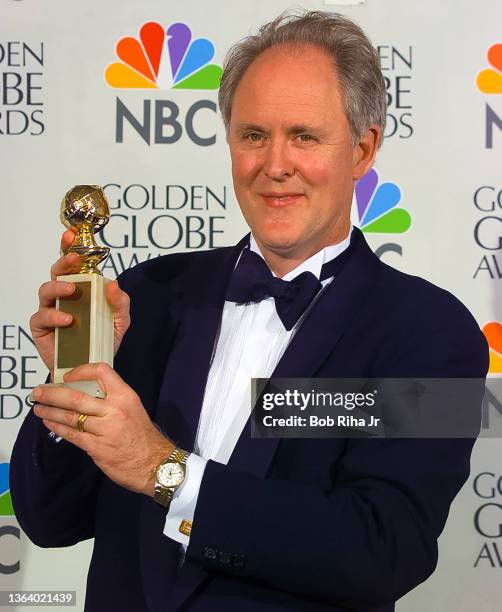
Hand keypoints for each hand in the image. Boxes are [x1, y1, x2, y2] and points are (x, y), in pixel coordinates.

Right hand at [30, 230, 129, 374]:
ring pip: (46, 291)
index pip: (73, 266)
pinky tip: (68, 320)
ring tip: (72, 291)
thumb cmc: (102, 341)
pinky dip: (55, 316)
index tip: (71, 234)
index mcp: (81, 290)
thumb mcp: (120, 321)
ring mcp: (50, 311)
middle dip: (64, 261)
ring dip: (59, 288)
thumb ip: (120, 303)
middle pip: (57, 273)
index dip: (69, 248)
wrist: (92, 370)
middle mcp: (62, 297)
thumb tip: (114, 283)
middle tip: (74, 258)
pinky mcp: (41, 329)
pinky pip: (42, 317)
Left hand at [31, 363, 173, 495]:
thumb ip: (112, 401)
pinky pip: (72, 434)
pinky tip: (49, 422)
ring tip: (38, 407)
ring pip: (70, 416)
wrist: (155, 463)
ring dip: (50, 411)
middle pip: (76, 397)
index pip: (102, 372)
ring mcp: (105, 429)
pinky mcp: (97, 447)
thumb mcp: (133, 409)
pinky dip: (57, 427)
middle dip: (52, 393)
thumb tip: (85, 395)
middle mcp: (115, 409)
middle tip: (38, 392)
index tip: (67, 376)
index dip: (81, 371)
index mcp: (125, 396)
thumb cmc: (142, 435)